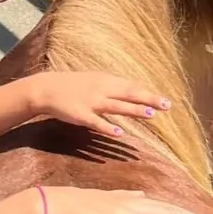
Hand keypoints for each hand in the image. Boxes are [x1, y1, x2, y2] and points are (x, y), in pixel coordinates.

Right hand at [26, 72, 170, 136]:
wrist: (46, 88)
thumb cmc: (72, 86)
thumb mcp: (94, 80)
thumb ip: (112, 87)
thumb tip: (132, 92)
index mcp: (106, 81)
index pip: (132, 87)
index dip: (149, 94)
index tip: (166, 101)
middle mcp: (101, 89)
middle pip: (129, 94)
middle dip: (148, 99)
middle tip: (167, 106)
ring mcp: (91, 102)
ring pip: (116, 106)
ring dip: (134, 110)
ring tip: (151, 115)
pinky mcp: (80, 115)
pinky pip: (96, 122)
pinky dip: (107, 127)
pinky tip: (119, 133)